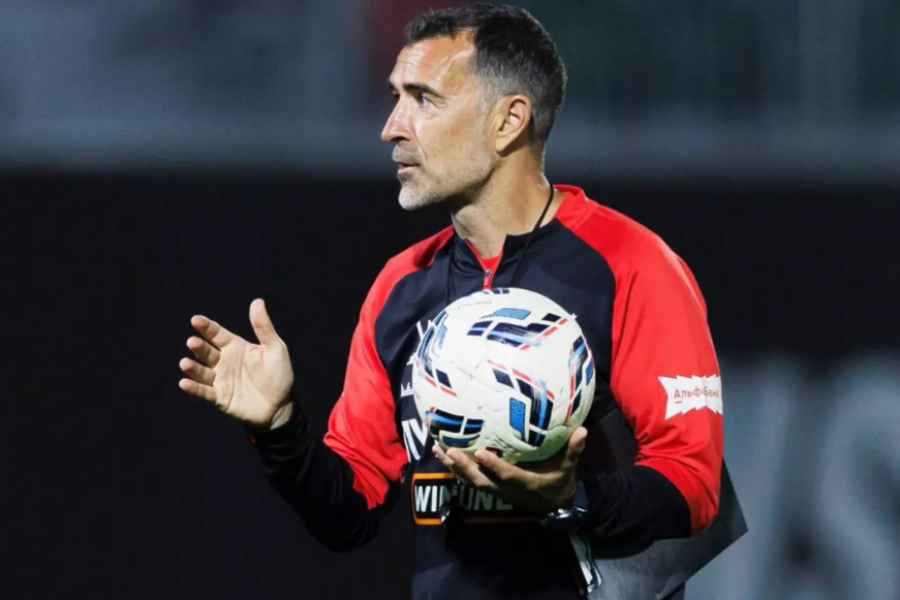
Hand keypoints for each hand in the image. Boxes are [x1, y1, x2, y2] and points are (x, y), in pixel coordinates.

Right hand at [178, 298, 294, 429]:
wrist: (280, 406)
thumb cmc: (279, 375)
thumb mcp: (274, 348)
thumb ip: (263, 327)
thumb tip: (257, 301)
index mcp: (236, 347)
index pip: (217, 334)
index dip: (206, 327)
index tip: (195, 320)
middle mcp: (224, 362)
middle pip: (207, 351)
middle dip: (198, 346)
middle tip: (192, 342)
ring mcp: (220, 379)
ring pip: (202, 371)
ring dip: (192, 367)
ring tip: (185, 363)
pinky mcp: (220, 397)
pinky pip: (204, 391)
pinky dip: (193, 388)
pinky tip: (184, 383)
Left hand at [433, 427, 587, 512]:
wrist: (556, 507)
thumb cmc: (560, 483)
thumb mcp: (568, 468)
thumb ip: (573, 450)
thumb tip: (583, 430)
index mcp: (525, 483)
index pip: (507, 475)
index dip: (493, 466)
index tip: (480, 452)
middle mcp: (507, 489)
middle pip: (481, 480)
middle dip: (464, 466)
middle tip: (449, 449)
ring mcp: (498, 491)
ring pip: (471, 481)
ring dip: (454, 467)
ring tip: (438, 449)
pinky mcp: (493, 489)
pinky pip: (471, 481)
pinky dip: (457, 470)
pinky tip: (445, 457)